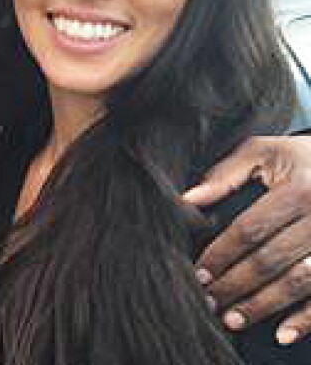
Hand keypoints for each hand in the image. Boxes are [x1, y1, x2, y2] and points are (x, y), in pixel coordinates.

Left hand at [183, 135, 310, 344]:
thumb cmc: (303, 159)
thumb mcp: (266, 152)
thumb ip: (226, 174)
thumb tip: (187, 200)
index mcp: (299, 189)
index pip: (250, 229)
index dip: (221, 254)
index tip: (199, 274)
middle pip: (271, 260)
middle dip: (236, 285)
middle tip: (208, 302)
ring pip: (299, 282)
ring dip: (264, 306)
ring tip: (232, 319)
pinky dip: (307, 319)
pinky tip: (282, 334)